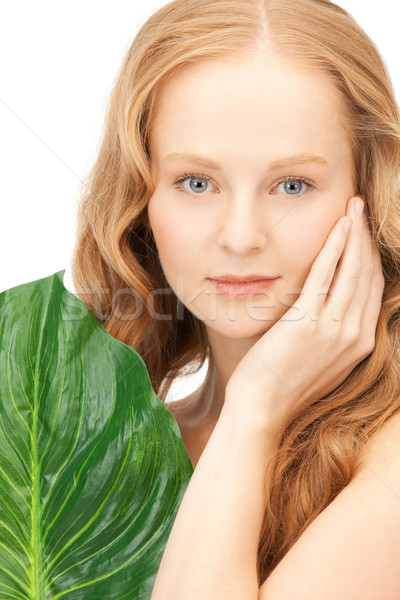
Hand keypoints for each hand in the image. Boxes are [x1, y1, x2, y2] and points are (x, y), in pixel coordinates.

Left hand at [225, 197, 384, 432]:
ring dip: (355, 234)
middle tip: (361, 208)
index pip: (373, 289)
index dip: (370, 256)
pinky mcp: (308, 322)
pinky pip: (327, 275)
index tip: (364, 233)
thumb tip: (333, 309)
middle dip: (367, 237)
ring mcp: (334, 329)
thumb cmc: (284, 383)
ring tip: (353, 207)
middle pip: (368, 274)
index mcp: (361, 344)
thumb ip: (334, 334)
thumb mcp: (322, 360)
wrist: (262, 408)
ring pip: (354, 270)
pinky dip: (335, 247)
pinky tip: (340, 226)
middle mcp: (355, 335)